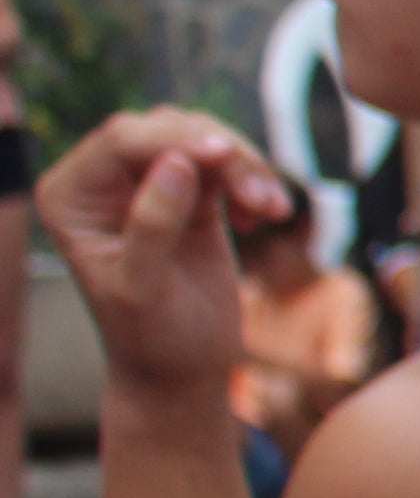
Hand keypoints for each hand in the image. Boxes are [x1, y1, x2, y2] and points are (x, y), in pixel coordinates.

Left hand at [39, 110, 301, 405]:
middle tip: (262, 201)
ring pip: (199, 138)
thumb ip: (152, 225)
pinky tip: (264, 216)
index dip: (176, 139)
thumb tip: (176, 163)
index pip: (122, 141)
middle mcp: (100, 182)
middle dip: (220, 156)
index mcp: (70, 197)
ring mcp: (144, 183)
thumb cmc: (152, 336)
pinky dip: (251, 179)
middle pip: (165, 129)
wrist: (181, 367)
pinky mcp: (187, 193)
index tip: (227, 156)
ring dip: (244, 167)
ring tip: (272, 212)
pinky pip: (223, 162)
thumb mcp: (144, 288)